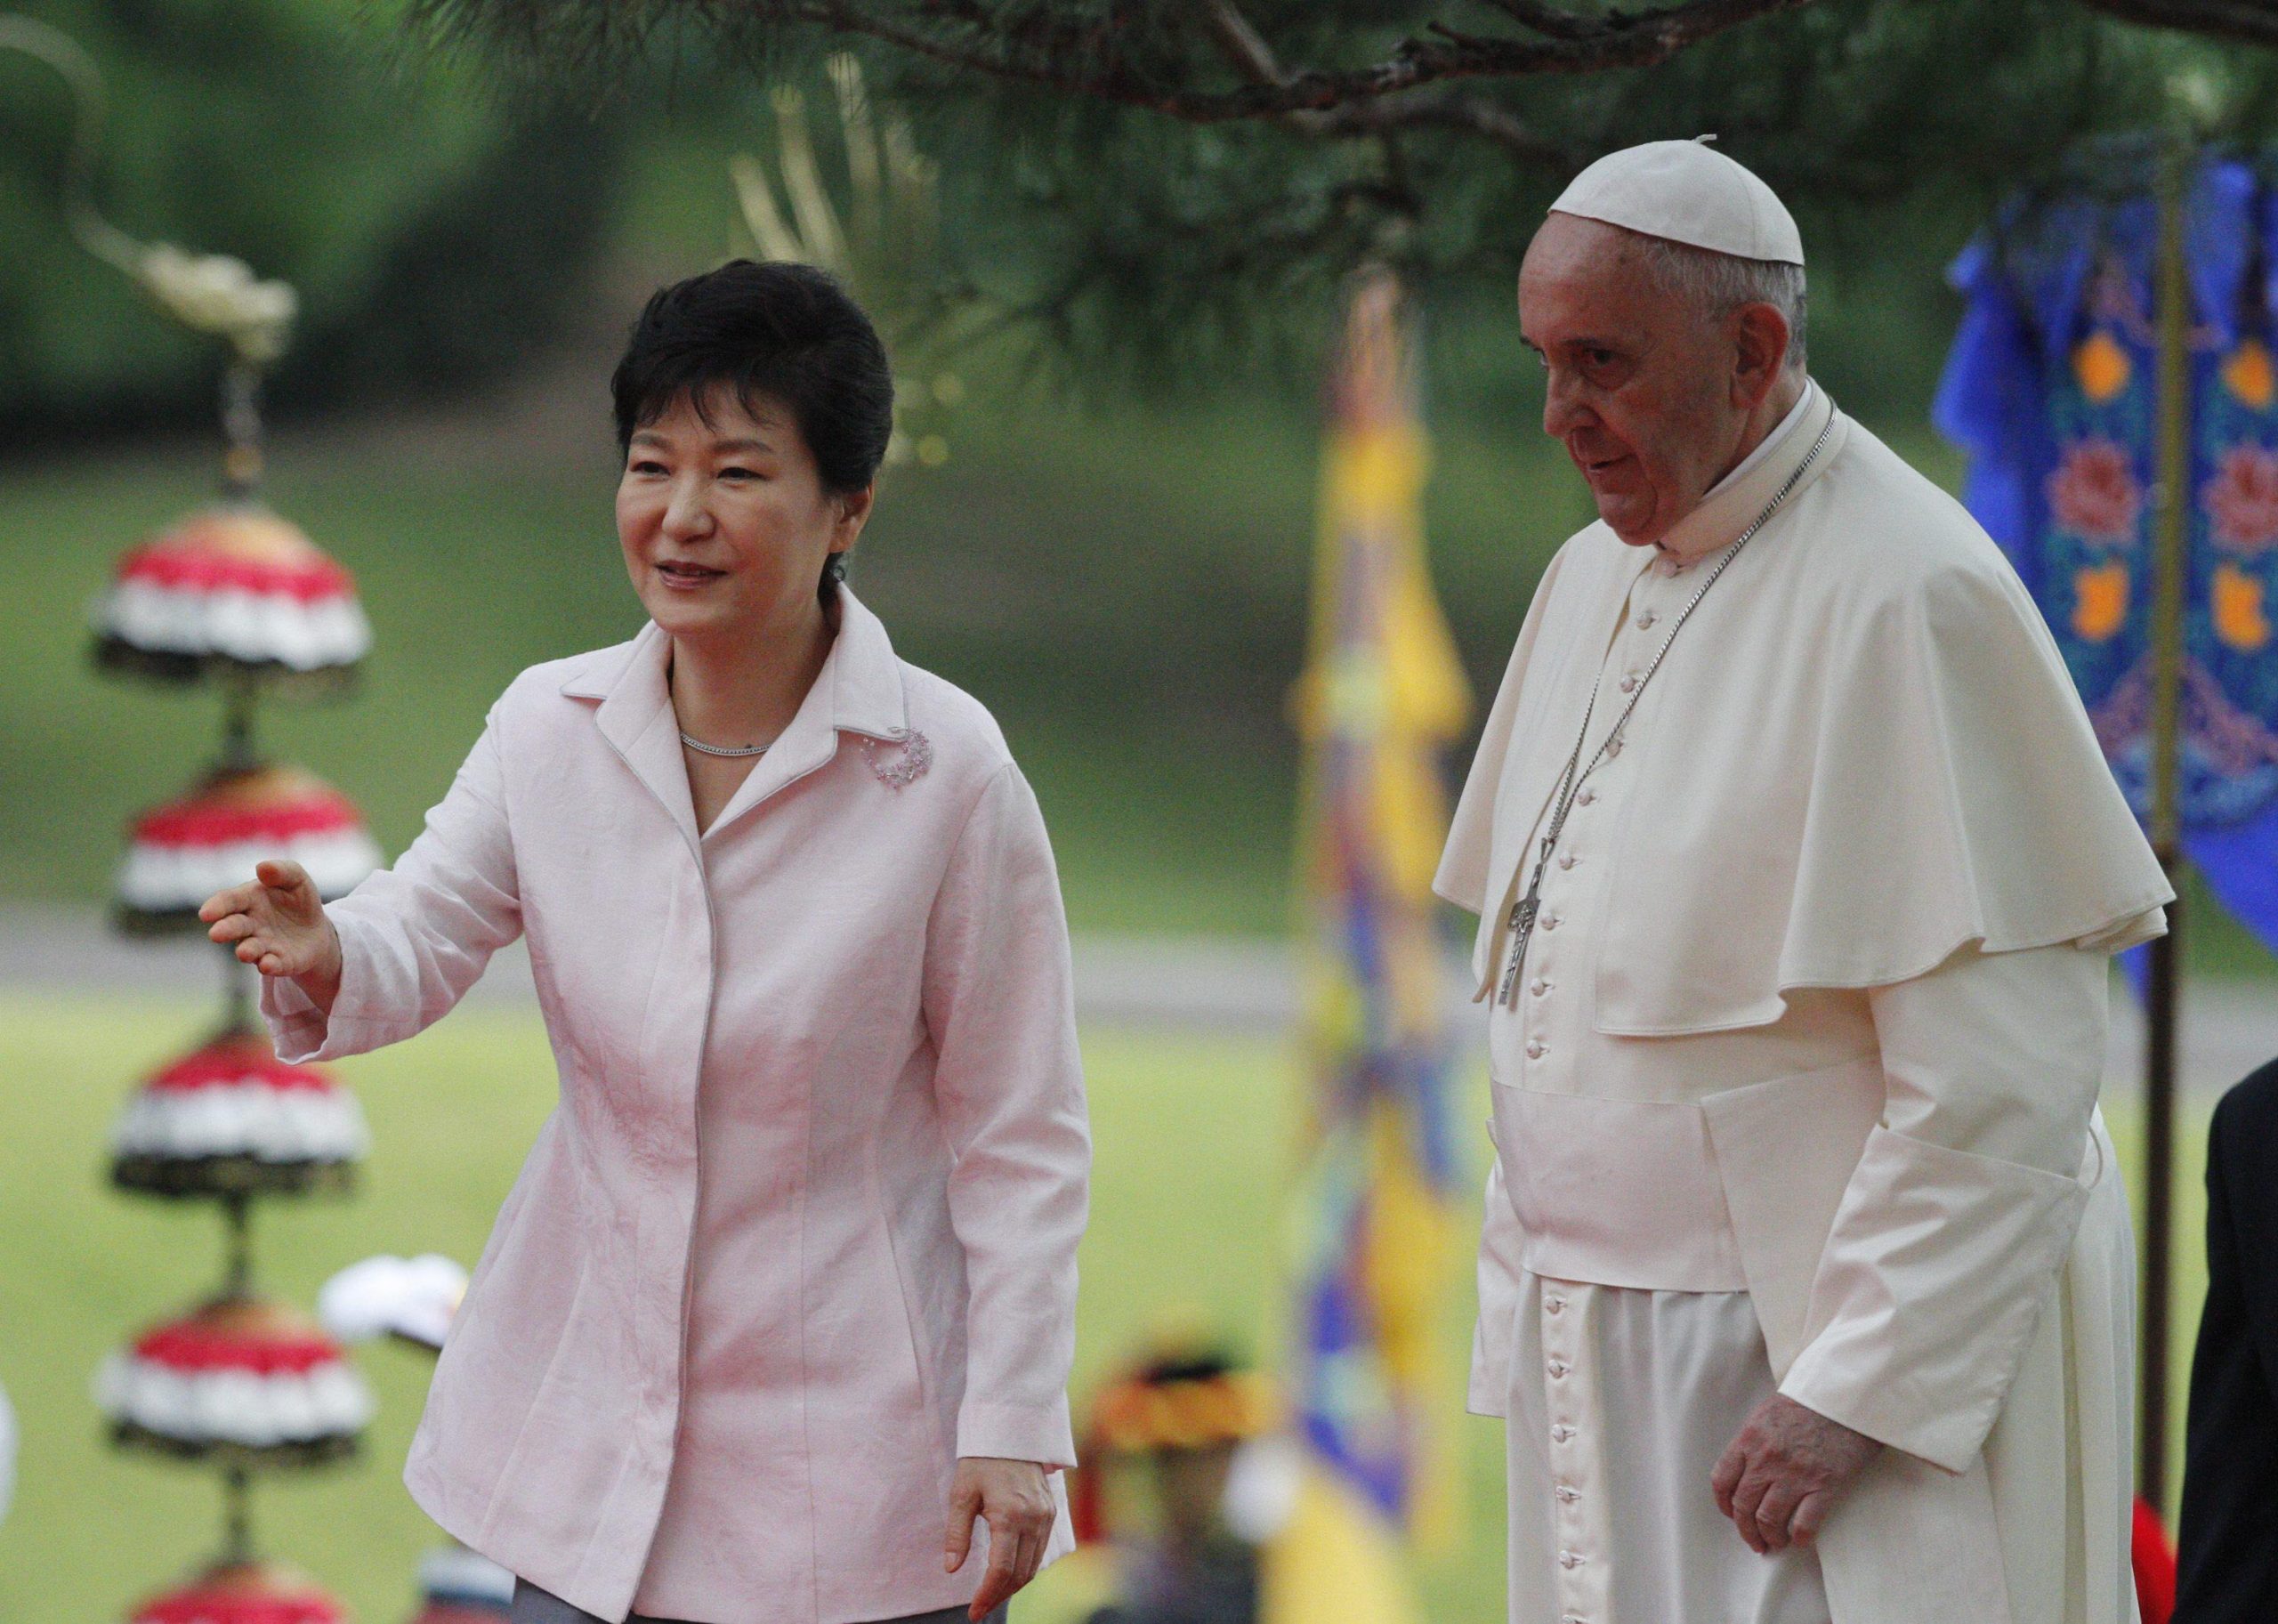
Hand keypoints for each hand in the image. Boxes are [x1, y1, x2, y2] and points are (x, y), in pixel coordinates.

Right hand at [199, 859, 342, 1012]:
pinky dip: (269, 965)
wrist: (316, 928)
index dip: (217, 907)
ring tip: (244, 952)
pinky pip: (272, 965)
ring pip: (249, 949)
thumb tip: (262, 867)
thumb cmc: (297, 899)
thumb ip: (283, 871)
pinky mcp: (279, 962)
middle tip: (216, 934)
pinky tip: (268, 964)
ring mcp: (263, 945)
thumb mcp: (296, 880)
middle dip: (225, 930)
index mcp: (248, 900)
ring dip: (246, 951)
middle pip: (233, 926)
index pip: (229, 901)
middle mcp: (249, 925)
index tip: (206, 913)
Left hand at [944, 1455, 1055, 1620]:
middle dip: (999, 1595)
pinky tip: (1009, 1573)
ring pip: (1033, 1566)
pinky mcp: (1051, 1513)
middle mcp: (1033, 1518)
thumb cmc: (982, 1461)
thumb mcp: (962, 1493)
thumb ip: (957, 1533)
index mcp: (1010, 1514)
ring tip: (991, 1595)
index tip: (974, 1611)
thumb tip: (952, 1568)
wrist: (1012, 1431)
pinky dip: (1025, 1568)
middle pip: (1020, 1573)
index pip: (1001, 1569)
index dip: (988, 1595)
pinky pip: (1040, 1551)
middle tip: (980, 1608)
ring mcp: (1046, 1516)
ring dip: (1013, 1585)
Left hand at [1710, 1394, 1879, 1553]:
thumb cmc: (1808, 1400)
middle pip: (1743, 1506)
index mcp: (1749, 1439)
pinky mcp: (1824, 1485)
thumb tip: (1746, 1469)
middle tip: (1754, 1540)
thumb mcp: (1768, 1413)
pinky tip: (1800, 1541)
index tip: (1731, 1513)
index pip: (1722, 1479)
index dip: (1723, 1503)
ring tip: (1776, 1543)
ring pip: (1769, 1519)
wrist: (1846, 1396)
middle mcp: (1766, 1459)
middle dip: (1746, 1529)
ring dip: (1770, 1537)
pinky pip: (1805, 1523)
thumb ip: (1753, 1440)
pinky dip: (1800, 1538)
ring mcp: (1794, 1474)